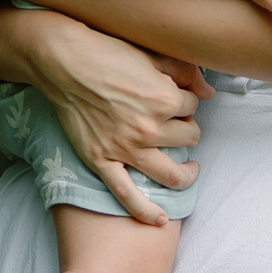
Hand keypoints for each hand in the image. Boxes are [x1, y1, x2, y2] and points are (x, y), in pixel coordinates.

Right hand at [25, 21, 211, 224]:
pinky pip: (127, 194)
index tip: (173, 96)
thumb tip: (208, 92)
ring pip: (172, 173)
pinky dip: (145, 211)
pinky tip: (160, 220)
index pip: (193, 107)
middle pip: (189, 138)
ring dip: (185, 173)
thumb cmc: (106, 52)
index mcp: (164, 99)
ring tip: (188, 169)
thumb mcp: (151, 54)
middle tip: (174, 123)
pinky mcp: (102, 160)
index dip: (185, 101)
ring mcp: (125, 148)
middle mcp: (149, 128)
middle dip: (186, 129)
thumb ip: (185, 72)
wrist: (63, 61)